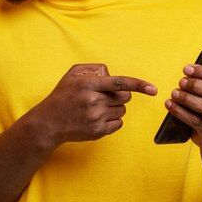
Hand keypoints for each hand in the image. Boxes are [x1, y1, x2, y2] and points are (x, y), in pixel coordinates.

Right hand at [33, 64, 157, 145]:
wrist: (48, 122)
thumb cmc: (62, 95)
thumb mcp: (72, 74)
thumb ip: (93, 69)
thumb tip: (110, 74)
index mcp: (88, 85)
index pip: (119, 83)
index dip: (138, 85)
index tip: (153, 89)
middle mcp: (93, 101)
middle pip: (124, 97)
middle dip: (120, 95)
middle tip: (105, 96)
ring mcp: (96, 118)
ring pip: (122, 111)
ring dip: (114, 108)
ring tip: (96, 108)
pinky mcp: (97, 132)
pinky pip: (118, 124)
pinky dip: (112, 120)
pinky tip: (97, 118)